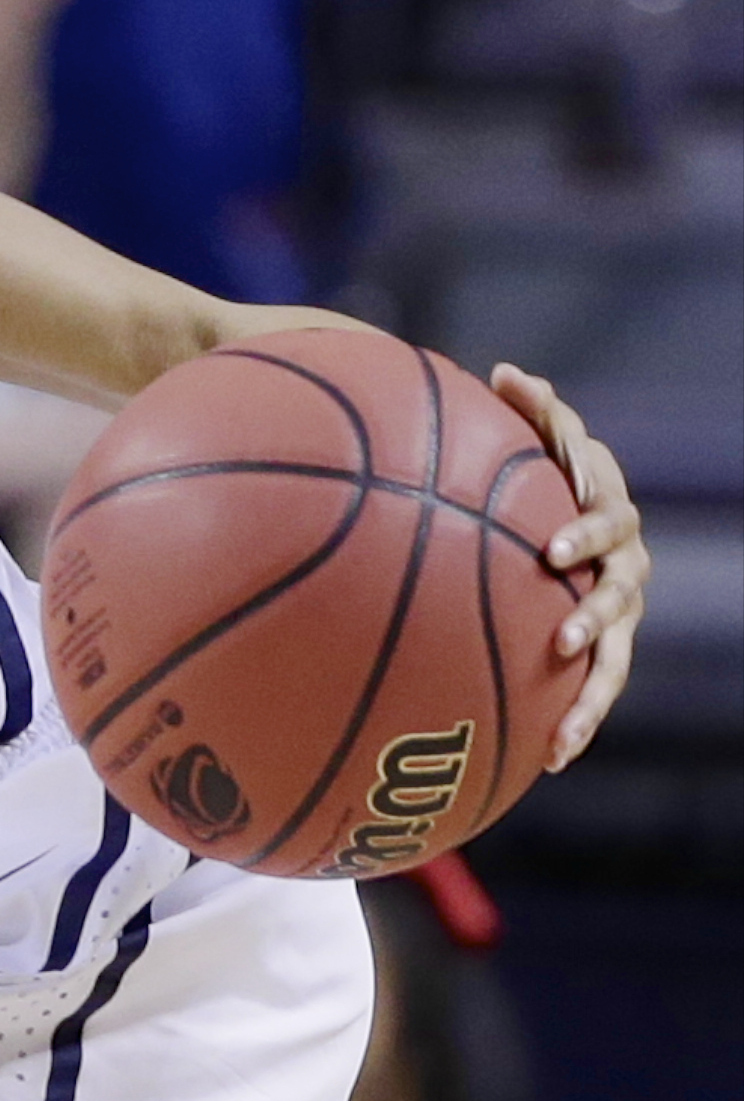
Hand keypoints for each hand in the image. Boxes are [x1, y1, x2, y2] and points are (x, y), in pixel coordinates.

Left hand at [491, 364, 647, 769]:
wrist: (568, 514)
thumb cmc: (546, 467)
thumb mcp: (541, 437)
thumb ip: (531, 409)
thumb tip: (506, 371)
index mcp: (608, 510)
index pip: (605, 517)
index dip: (587, 533)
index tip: (554, 551)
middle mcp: (626, 563)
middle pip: (621, 594)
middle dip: (595, 618)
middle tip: (561, 638)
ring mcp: (620, 610)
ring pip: (618, 658)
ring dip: (593, 694)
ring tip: (565, 733)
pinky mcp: (606, 648)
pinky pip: (597, 688)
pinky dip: (579, 721)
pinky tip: (551, 761)